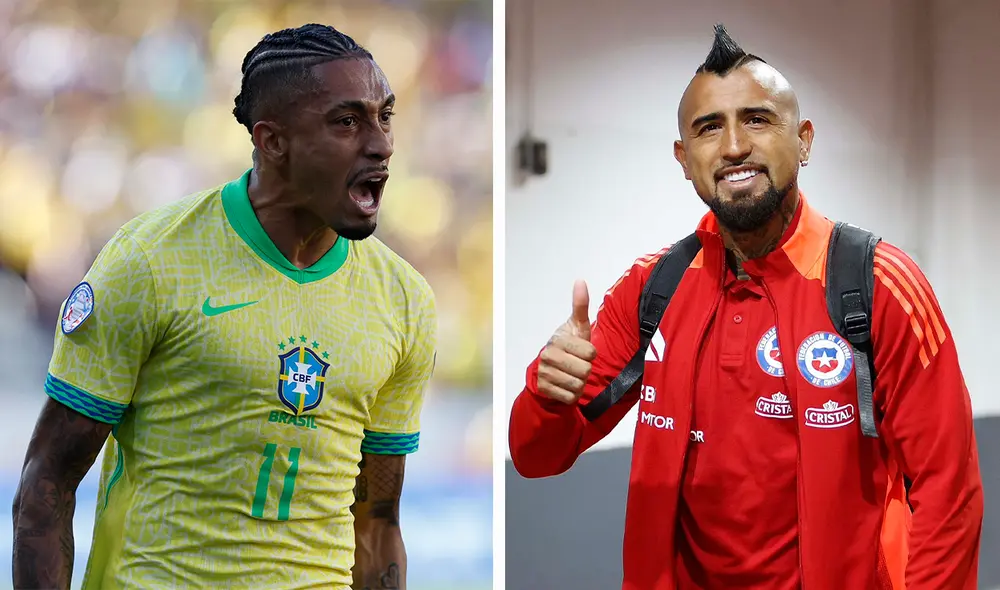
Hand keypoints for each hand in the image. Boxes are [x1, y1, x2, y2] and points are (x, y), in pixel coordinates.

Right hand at [537, 280, 597, 403]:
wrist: (545, 370)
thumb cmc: (566, 346)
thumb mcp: (576, 326)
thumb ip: (580, 306)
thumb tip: (580, 281)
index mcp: (558, 340)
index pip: (590, 353)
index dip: (591, 354)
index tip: (582, 352)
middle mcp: (548, 356)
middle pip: (585, 371)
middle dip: (585, 371)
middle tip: (577, 365)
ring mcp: (545, 374)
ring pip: (579, 385)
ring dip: (580, 383)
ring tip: (571, 375)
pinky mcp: (544, 390)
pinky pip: (571, 397)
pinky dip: (572, 395)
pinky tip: (565, 386)